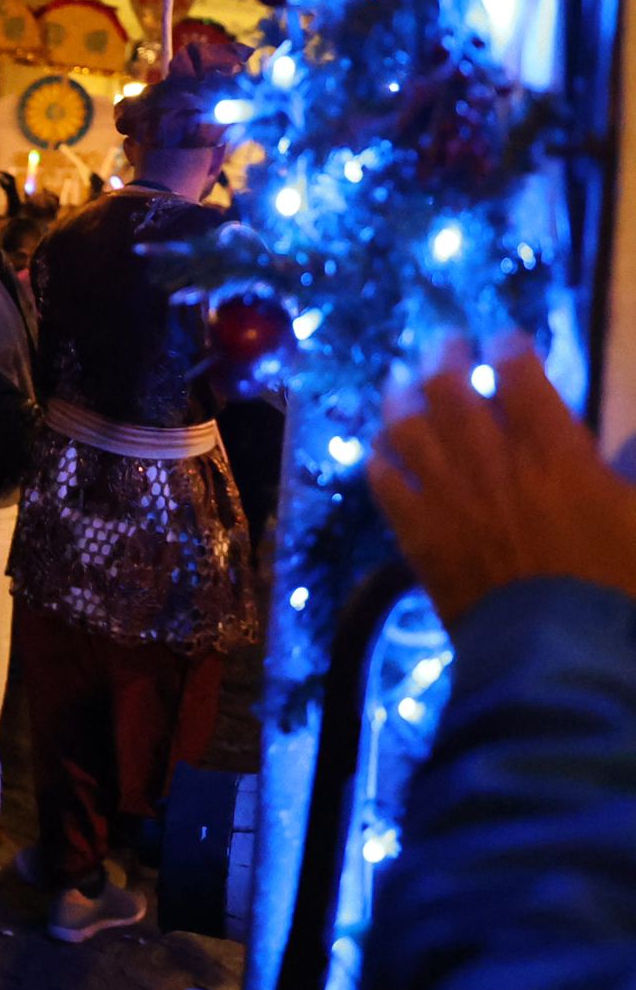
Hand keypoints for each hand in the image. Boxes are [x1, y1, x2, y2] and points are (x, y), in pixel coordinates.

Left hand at [370, 332, 635, 626]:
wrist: (557, 650)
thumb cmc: (618, 583)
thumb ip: (627, 468)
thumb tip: (618, 444)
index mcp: (551, 450)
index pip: (518, 375)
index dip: (508, 348)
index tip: (505, 338)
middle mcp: (489, 461)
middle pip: (448, 389)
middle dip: (444, 356)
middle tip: (444, 343)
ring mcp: (444, 496)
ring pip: (405, 428)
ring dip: (399, 398)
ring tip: (398, 382)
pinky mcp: (415, 534)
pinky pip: (383, 482)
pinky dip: (378, 458)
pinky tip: (378, 449)